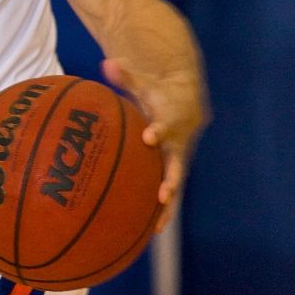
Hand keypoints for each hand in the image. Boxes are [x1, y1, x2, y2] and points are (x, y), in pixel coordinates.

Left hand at [101, 55, 209, 231]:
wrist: (186, 96)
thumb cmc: (158, 87)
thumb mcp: (142, 80)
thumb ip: (126, 75)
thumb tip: (108, 63)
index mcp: (175, 117)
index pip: (169, 123)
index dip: (161, 130)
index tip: (149, 136)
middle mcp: (181, 140)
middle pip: (178, 163)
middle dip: (171, 179)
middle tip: (163, 194)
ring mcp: (180, 156)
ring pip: (175, 183)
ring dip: (168, 205)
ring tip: (156, 228)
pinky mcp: (174, 167)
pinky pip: (168, 189)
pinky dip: (160, 208)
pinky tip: (146, 231)